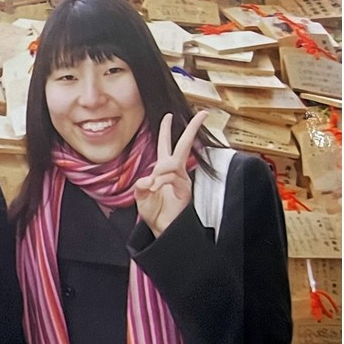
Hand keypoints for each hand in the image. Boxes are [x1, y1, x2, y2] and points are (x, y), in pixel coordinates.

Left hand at [134, 111, 207, 236]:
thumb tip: (148, 178)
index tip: (168, 115)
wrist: (161, 229)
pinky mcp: (185, 190)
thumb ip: (141, 185)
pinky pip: (173, 178)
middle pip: (184, 145)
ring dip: (160, 171)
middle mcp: (176, 172)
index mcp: (164, 170)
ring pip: (173, 163)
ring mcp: (183, 180)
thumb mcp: (140, 195)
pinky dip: (162, 181)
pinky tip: (156, 188)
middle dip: (193, 128)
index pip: (166, 145)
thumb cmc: (153, 212)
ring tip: (153, 186)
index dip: (166, 130)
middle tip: (203, 113)